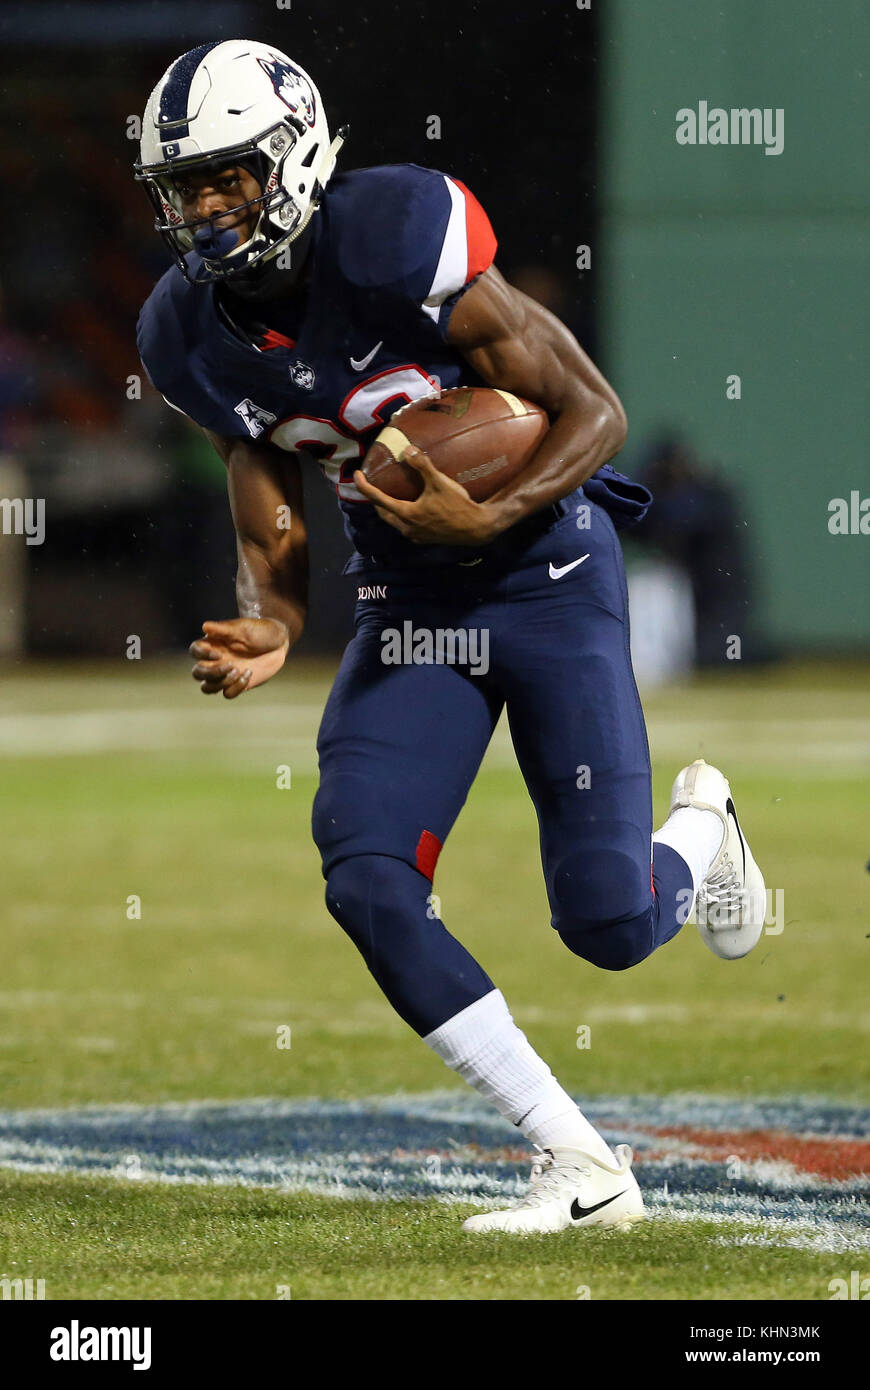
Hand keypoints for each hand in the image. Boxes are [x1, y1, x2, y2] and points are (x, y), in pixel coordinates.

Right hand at [189, 617, 289, 697]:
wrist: (278, 642)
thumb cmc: (259, 630)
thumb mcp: (243, 628)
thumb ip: (223, 629)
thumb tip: (204, 626)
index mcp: (213, 644)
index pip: (195, 651)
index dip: (201, 655)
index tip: (219, 654)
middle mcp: (215, 660)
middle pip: (197, 673)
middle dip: (211, 673)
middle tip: (232, 666)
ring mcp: (225, 674)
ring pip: (208, 688)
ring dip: (220, 683)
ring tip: (239, 671)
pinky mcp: (236, 684)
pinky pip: (227, 694)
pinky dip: (236, 687)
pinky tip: (249, 674)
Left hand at [353, 445, 500, 545]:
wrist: (476, 529)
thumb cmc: (458, 506)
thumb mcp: (439, 482)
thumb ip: (422, 465)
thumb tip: (407, 449)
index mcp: (406, 514)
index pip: (377, 499)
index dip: (364, 486)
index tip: (356, 475)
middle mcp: (407, 528)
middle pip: (383, 513)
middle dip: (376, 500)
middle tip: (374, 485)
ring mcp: (416, 536)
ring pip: (395, 521)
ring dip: (389, 509)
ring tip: (391, 495)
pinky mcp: (425, 539)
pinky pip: (407, 527)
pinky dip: (403, 516)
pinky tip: (411, 508)